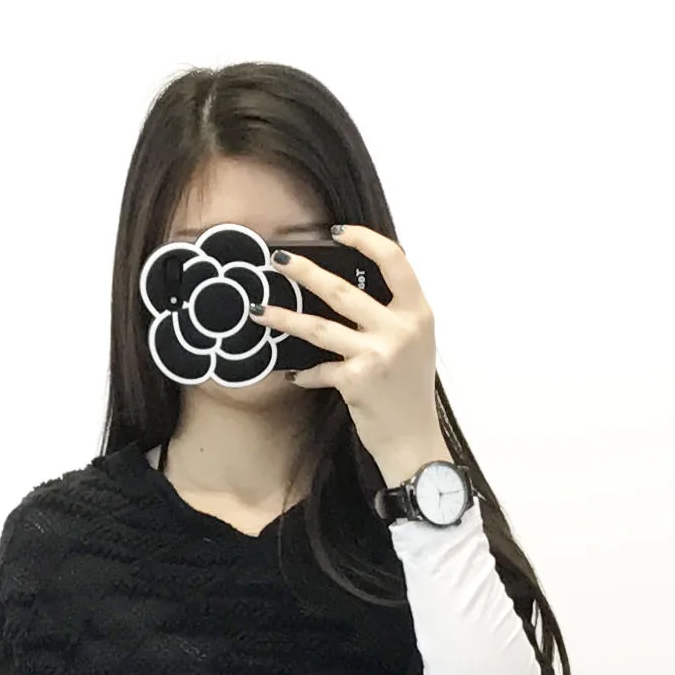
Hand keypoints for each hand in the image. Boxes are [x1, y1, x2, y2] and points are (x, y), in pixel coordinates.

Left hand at [258, 226, 448, 487]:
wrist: (413, 442)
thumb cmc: (410, 391)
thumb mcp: (414, 344)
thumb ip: (391, 314)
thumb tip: (344, 287)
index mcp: (417, 312)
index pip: (394, 260)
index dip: (364, 239)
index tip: (336, 232)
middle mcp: (400, 329)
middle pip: (341, 289)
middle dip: (304, 271)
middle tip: (278, 259)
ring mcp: (377, 354)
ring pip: (318, 327)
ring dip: (284, 318)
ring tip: (257, 309)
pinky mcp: (356, 380)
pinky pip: (319, 369)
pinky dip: (304, 372)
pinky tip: (292, 373)